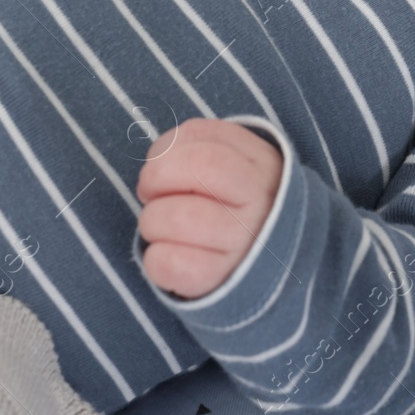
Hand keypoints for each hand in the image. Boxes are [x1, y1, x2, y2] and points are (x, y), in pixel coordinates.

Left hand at [136, 118, 282, 300]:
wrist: (263, 266)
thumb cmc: (232, 207)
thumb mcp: (232, 166)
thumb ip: (196, 150)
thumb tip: (155, 169)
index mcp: (261, 163)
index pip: (198, 135)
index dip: (165, 150)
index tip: (162, 165)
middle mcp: (261, 200)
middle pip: (198, 166)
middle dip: (155, 176)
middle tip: (150, 193)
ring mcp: (245, 241)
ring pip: (176, 217)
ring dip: (152, 221)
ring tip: (164, 229)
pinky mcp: (221, 278)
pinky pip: (169, 263)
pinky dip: (156, 259)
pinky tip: (171, 256)